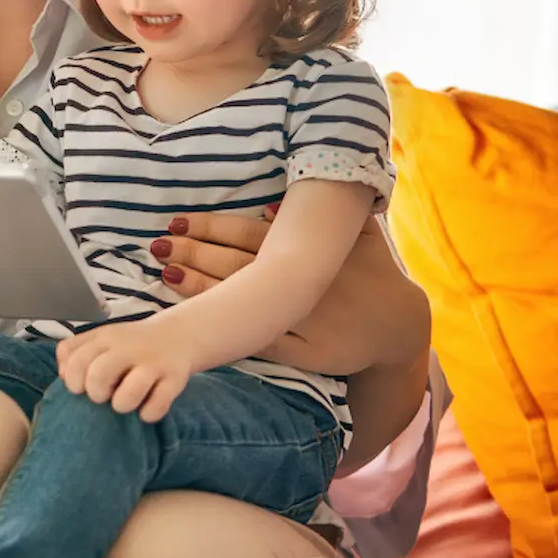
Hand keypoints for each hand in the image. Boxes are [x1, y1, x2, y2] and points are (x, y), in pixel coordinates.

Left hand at [55, 318, 192, 423]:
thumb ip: (74, 351)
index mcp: (105, 338)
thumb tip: (62, 374)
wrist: (176, 335)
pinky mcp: (174, 380)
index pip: (76, 360)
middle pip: (98, 376)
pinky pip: (157, 406)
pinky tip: (146, 409)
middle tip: (104, 395)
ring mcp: (152, 364)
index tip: (82, 387)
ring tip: (125, 402)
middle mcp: (128, 349)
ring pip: (128, 394)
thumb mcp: (100, 339)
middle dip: (96, 394)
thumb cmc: (129, 345)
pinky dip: (148, 413)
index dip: (73, 381)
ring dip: (122, 405)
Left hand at [149, 208, 429, 374]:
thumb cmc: (374, 274)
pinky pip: (259, 340)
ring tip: (164, 275)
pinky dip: (229, 329)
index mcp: (308, 250)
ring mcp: (300, 318)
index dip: (210, 228)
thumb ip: (324, 214)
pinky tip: (200, 321)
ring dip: (200, 288)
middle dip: (193, 254)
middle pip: (235, 264)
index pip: (247, 234)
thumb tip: (269, 205)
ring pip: (242, 301)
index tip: (177, 222)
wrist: (400, 329)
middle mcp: (300, 282)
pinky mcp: (303, 352)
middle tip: (157, 247)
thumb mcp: (360, 236)